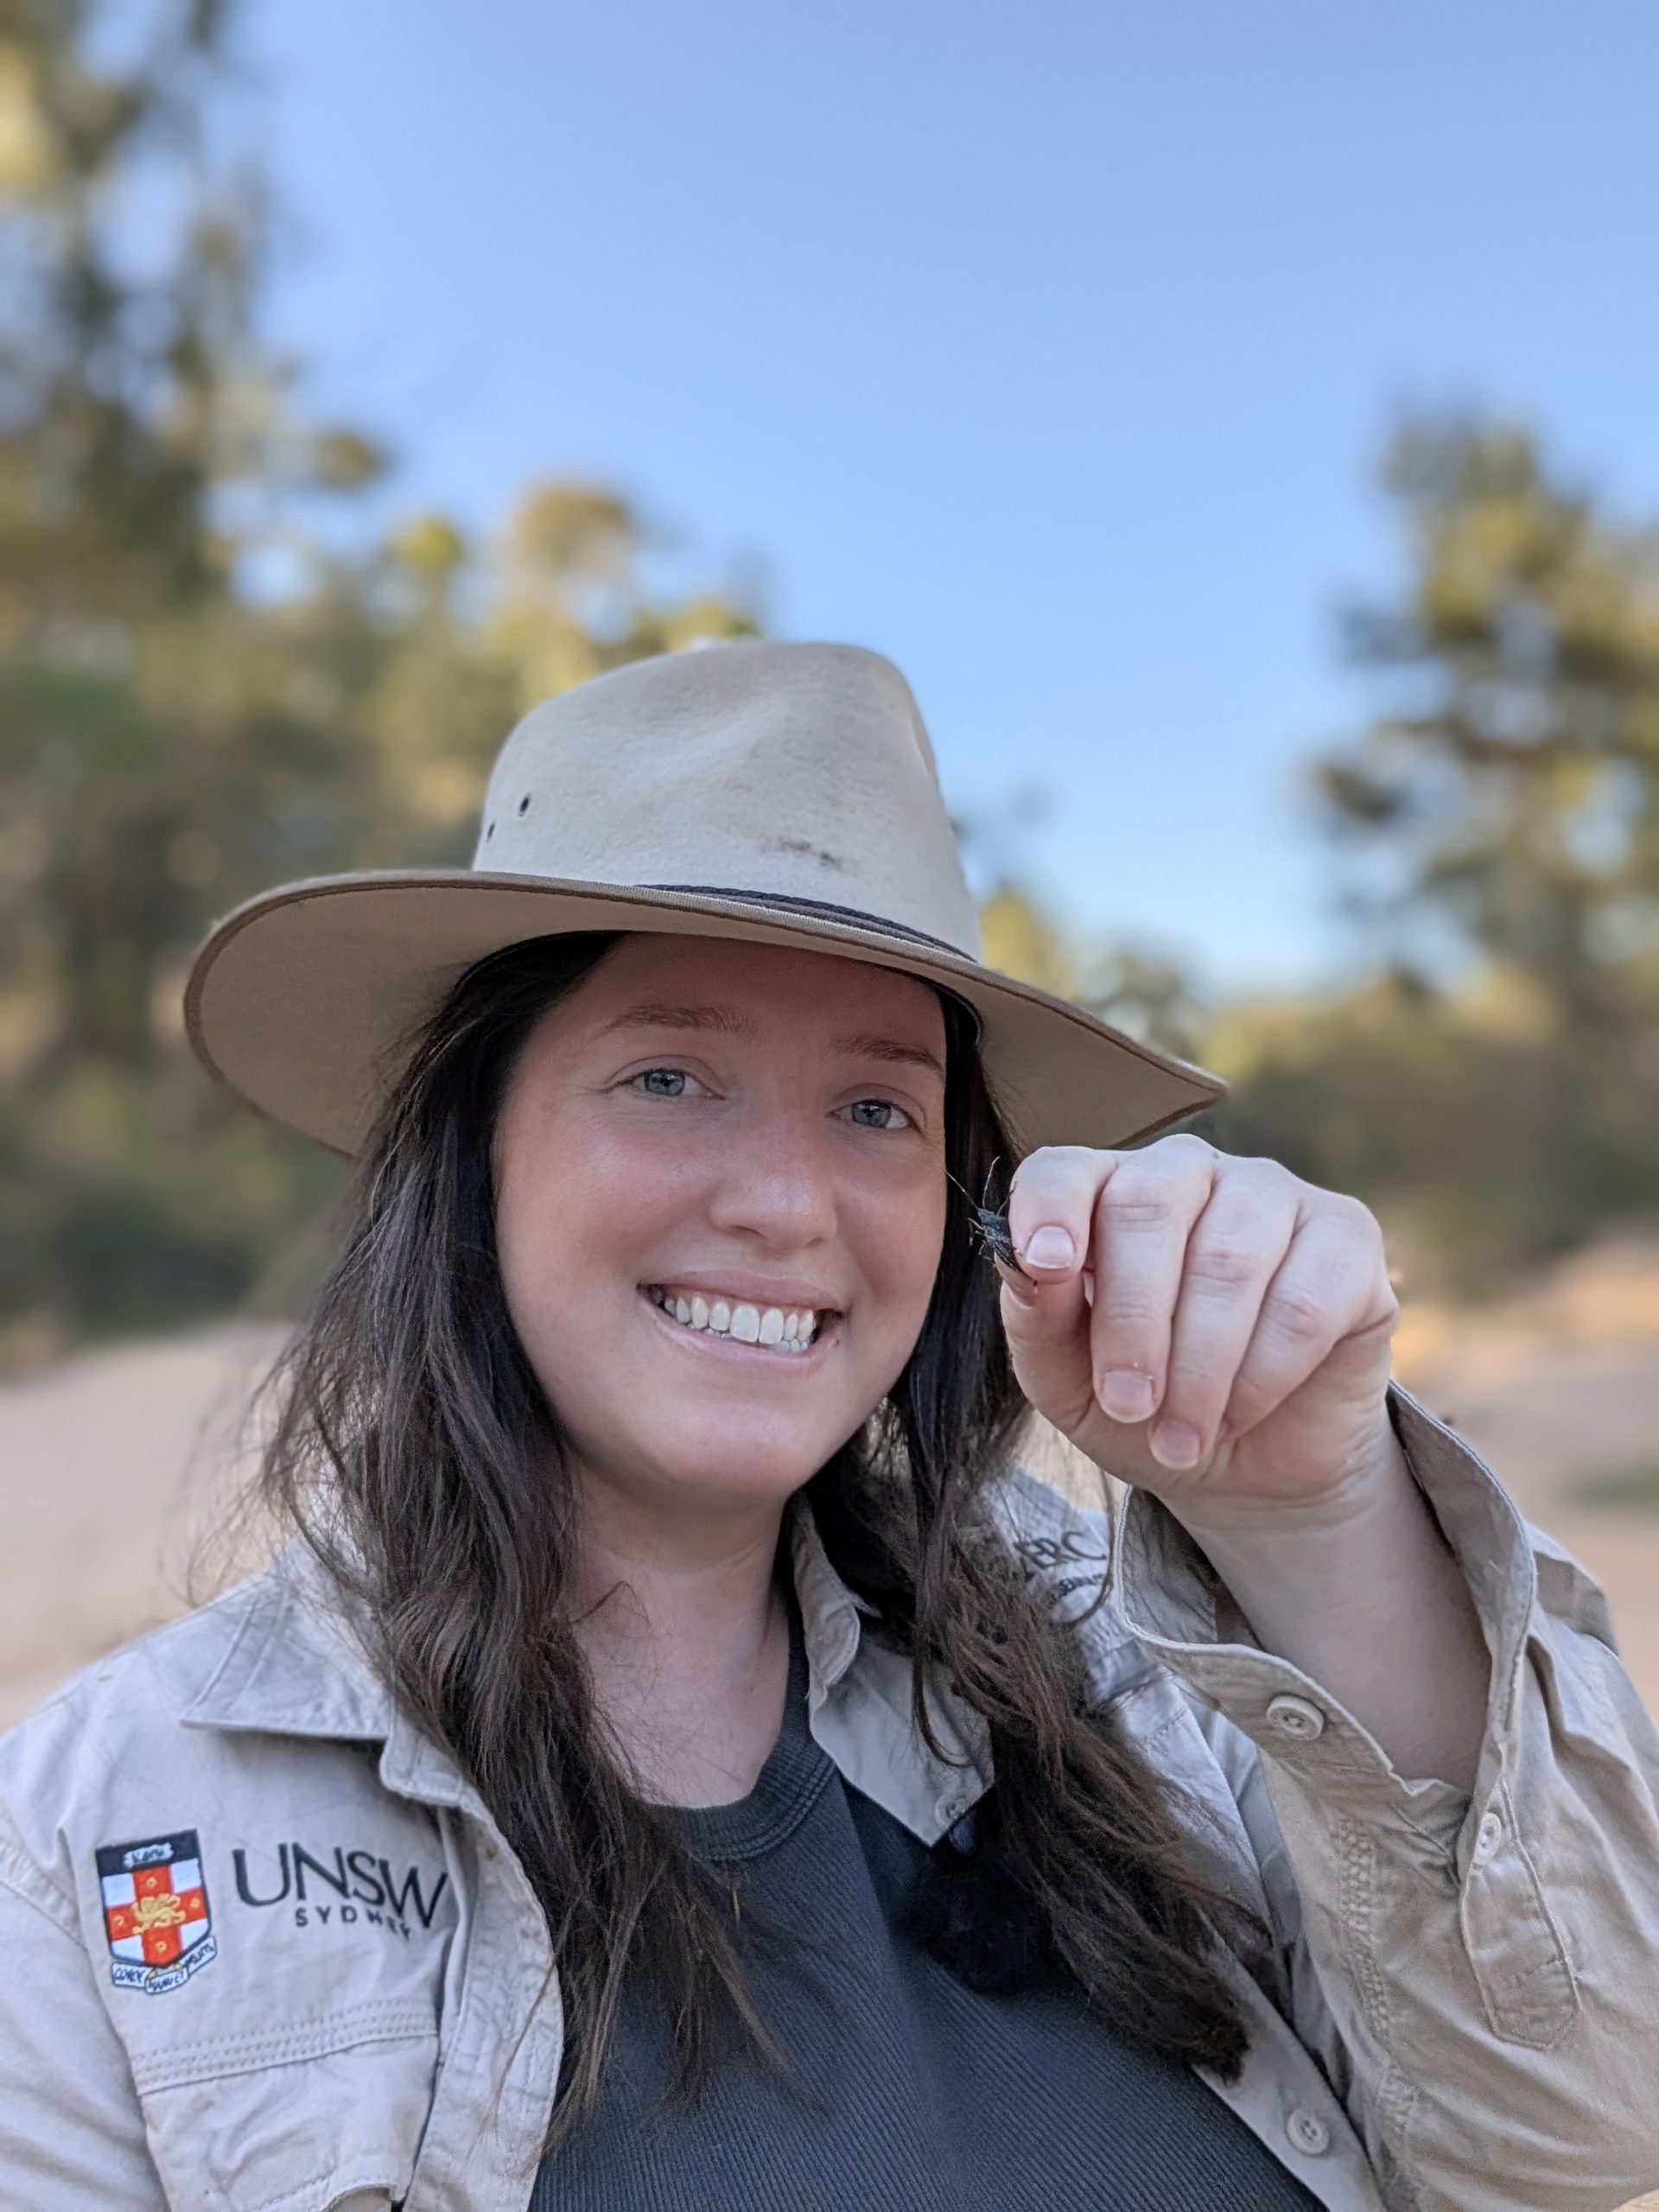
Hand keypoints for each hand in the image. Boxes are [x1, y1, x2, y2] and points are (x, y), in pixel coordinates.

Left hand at [998, 1133, 1402, 1531]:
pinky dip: (1264, 1373)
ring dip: (1200, 1367)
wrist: (1247, 1466)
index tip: (1047, 1265)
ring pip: (1229, 1260)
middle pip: (1148, 1208)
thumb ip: (1037, 1320)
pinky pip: (1304, 1301)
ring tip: (1182, 1437)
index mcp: (1104, 1192)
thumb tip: (1027, 1263)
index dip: (1051, 1209)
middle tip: (1129, 1407)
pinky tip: (1240, 1412)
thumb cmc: (1143, 1407)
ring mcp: (1273, 1193)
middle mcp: (1188, 1173)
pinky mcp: (1347, 1236)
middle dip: (1133, 1322)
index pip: (1064, 1171)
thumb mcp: (1068, 1384)